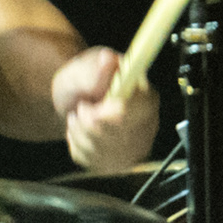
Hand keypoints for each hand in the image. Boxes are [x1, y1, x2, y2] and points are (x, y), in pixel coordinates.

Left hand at [52, 46, 159, 172]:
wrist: (75, 100)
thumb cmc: (85, 82)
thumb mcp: (82, 69)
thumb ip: (93, 69)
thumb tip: (107, 60)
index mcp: (145, 94)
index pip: (127, 113)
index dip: (100, 112)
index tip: (85, 105)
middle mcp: (147, 122)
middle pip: (115, 136)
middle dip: (87, 123)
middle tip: (80, 108)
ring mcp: (137, 145)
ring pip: (102, 151)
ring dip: (80, 133)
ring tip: (79, 118)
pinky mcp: (122, 162)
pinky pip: (94, 161)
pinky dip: (79, 147)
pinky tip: (83, 133)